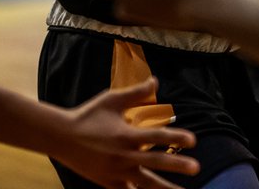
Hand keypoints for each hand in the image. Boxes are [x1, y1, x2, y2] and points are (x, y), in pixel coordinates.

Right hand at [56, 77, 198, 188]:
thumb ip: (136, 93)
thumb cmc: (88, 116)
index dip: (176, 137)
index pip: (156, 136)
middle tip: (196, 168)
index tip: (193, 141)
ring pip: (145, 183)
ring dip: (165, 188)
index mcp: (126, 135)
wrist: (61, 138)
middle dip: (177, 165)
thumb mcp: (111, 100)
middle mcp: (123, 156)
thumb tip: (156, 81)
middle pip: (155, 162)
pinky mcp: (109, 183)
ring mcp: (116, 172)